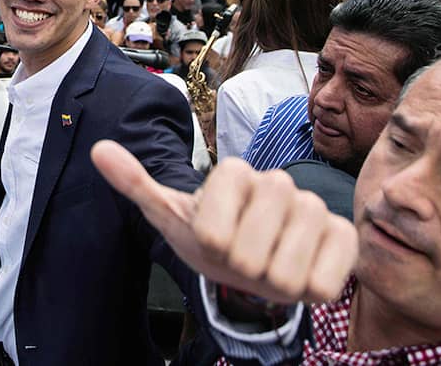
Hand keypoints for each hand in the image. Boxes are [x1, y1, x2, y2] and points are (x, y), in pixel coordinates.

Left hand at [90, 141, 357, 304]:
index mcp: (233, 173)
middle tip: (242, 257)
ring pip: (286, 270)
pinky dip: (308, 290)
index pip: (213, 229)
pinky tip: (300, 272)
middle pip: (248, 251)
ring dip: (270, 282)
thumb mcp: (169, 215)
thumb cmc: (210, 237)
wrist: (253, 259)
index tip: (212, 240)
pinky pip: (326, 280)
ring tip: (268, 265)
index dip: (210, 245)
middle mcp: (276, 182)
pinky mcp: (342, 234)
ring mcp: (313, 207)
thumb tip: (98, 148)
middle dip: (237, 268)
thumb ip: (136, 182)